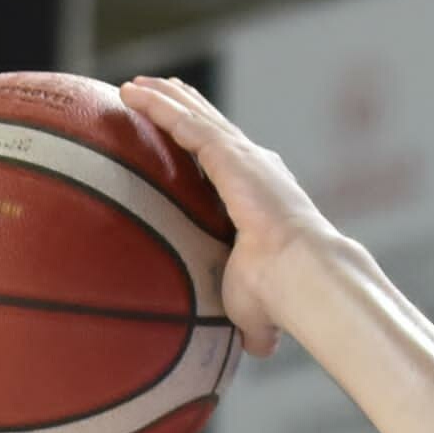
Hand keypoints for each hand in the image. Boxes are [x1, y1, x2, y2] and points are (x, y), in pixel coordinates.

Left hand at [115, 74, 339, 355]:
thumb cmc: (281, 296)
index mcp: (260, 196)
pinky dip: (157, 105)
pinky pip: (183, 122)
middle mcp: (255, 168)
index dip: (205, 144)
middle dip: (184, 106)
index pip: (225, 163)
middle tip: (157, 90)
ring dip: (163, 98)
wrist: (303, 276)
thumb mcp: (255, 303)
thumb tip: (261, 347)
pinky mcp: (229, 155)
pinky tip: (130, 93)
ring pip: (194, 116)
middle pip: (209, 127)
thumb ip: (255, 318)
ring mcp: (243, 158)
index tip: (185, 134)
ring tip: (134, 86)